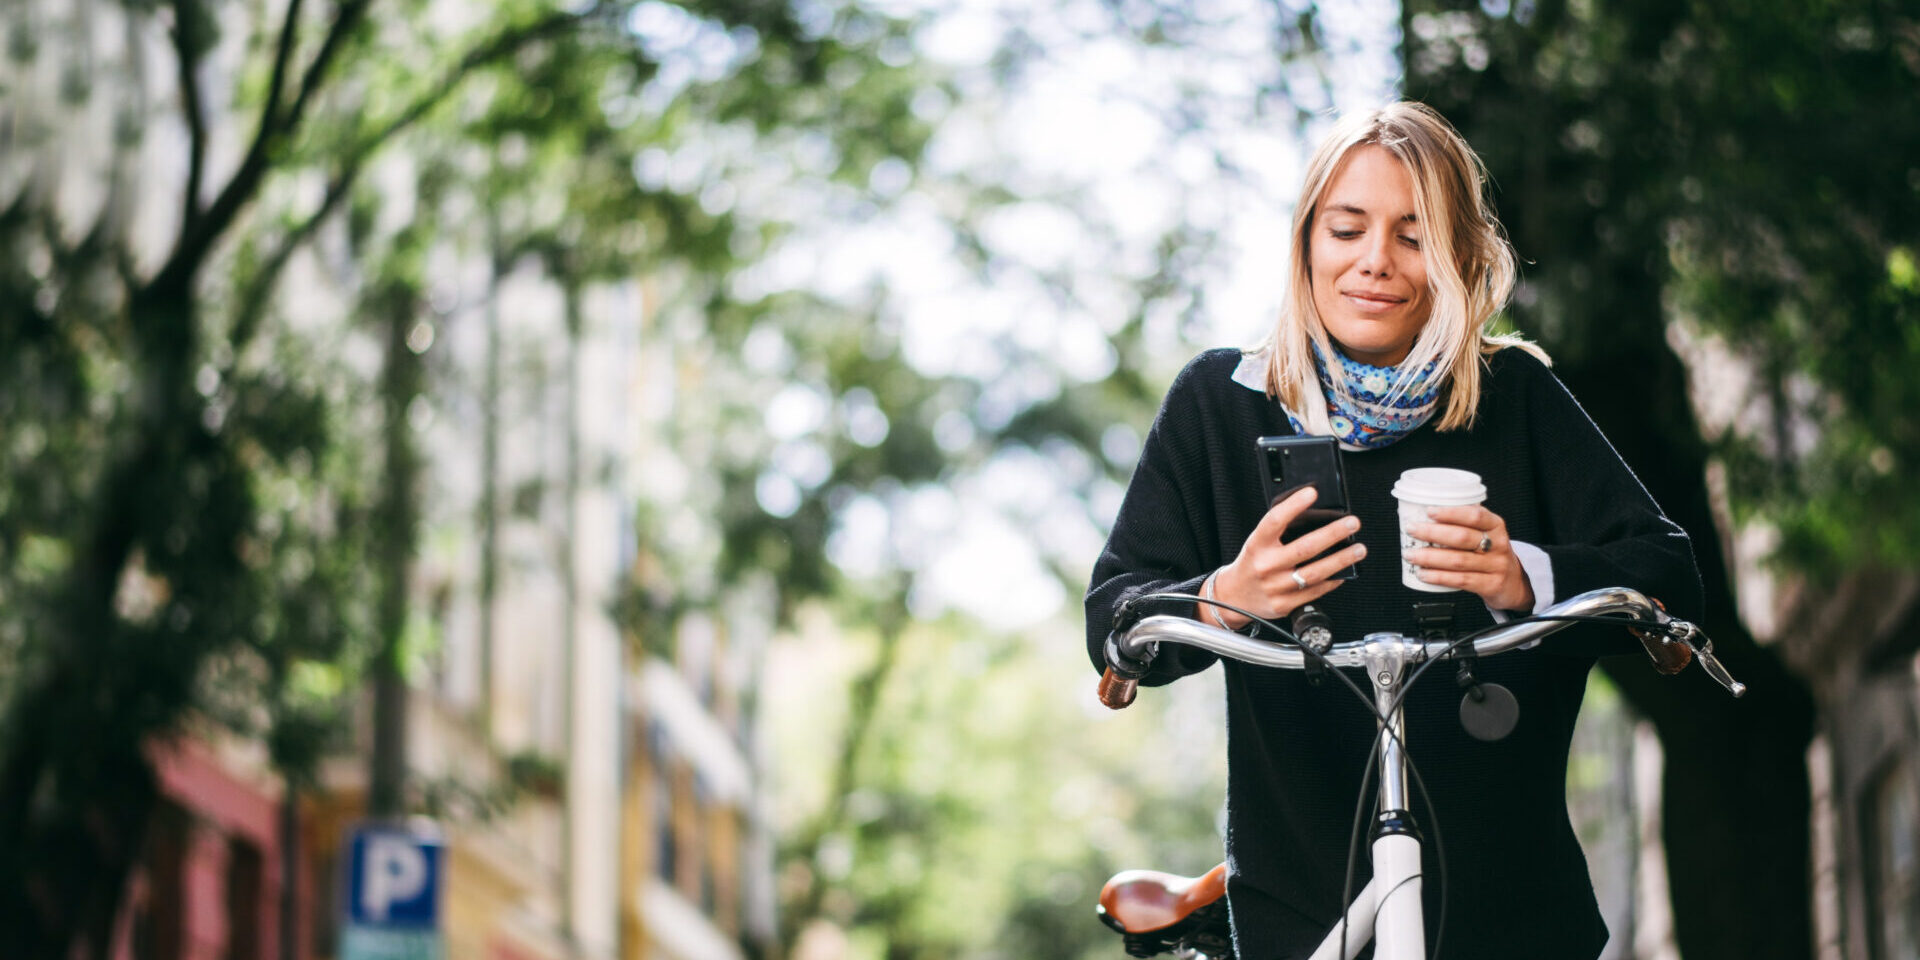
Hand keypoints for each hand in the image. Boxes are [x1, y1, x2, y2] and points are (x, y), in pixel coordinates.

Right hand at [1203, 487, 1367, 627]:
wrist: (1235, 597)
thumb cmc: (1252, 564)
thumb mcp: (1258, 542)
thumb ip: (1280, 531)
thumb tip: (1314, 514)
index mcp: (1257, 545)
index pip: (1275, 521)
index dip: (1293, 505)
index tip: (1312, 493)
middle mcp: (1266, 565)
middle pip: (1304, 548)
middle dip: (1333, 533)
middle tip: (1351, 523)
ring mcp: (1276, 587)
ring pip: (1315, 572)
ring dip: (1341, 560)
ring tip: (1358, 549)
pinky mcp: (1285, 604)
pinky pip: (1315, 591)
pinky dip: (1333, 580)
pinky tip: (1344, 571)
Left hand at [1404, 504, 1534, 611]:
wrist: (1514, 583)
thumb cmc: (1491, 554)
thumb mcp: (1486, 534)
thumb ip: (1463, 524)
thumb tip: (1423, 514)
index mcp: (1496, 526)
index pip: (1475, 515)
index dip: (1452, 513)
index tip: (1430, 511)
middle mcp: (1499, 544)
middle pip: (1463, 537)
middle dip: (1432, 533)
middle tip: (1412, 530)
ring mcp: (1496, 566)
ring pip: (1458, 560)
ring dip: (1430, 557)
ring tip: (1411, 555)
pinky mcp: (1490, 585)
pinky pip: (1461, 580)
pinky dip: (1439, 577)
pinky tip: (1424, 574)